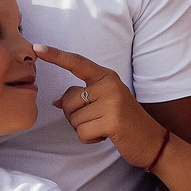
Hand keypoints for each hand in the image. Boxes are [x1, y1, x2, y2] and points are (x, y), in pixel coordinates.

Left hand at [31, 45, 166, 169]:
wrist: (153, 142)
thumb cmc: (124, 122)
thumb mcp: (105, 103)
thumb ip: (81, 97)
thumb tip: (56, 101)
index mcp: (106, 76)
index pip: (77, 63)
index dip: (56, 55)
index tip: (37, 48)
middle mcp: (109, 85)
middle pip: (68, 100)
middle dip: (75, 116)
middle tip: (98, 120)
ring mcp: (112, 102)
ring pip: (73, 119)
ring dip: (84, 129)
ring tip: (105, 127)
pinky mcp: (113, 121)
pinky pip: (82, 132)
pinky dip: (89, 139)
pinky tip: (106, 136)